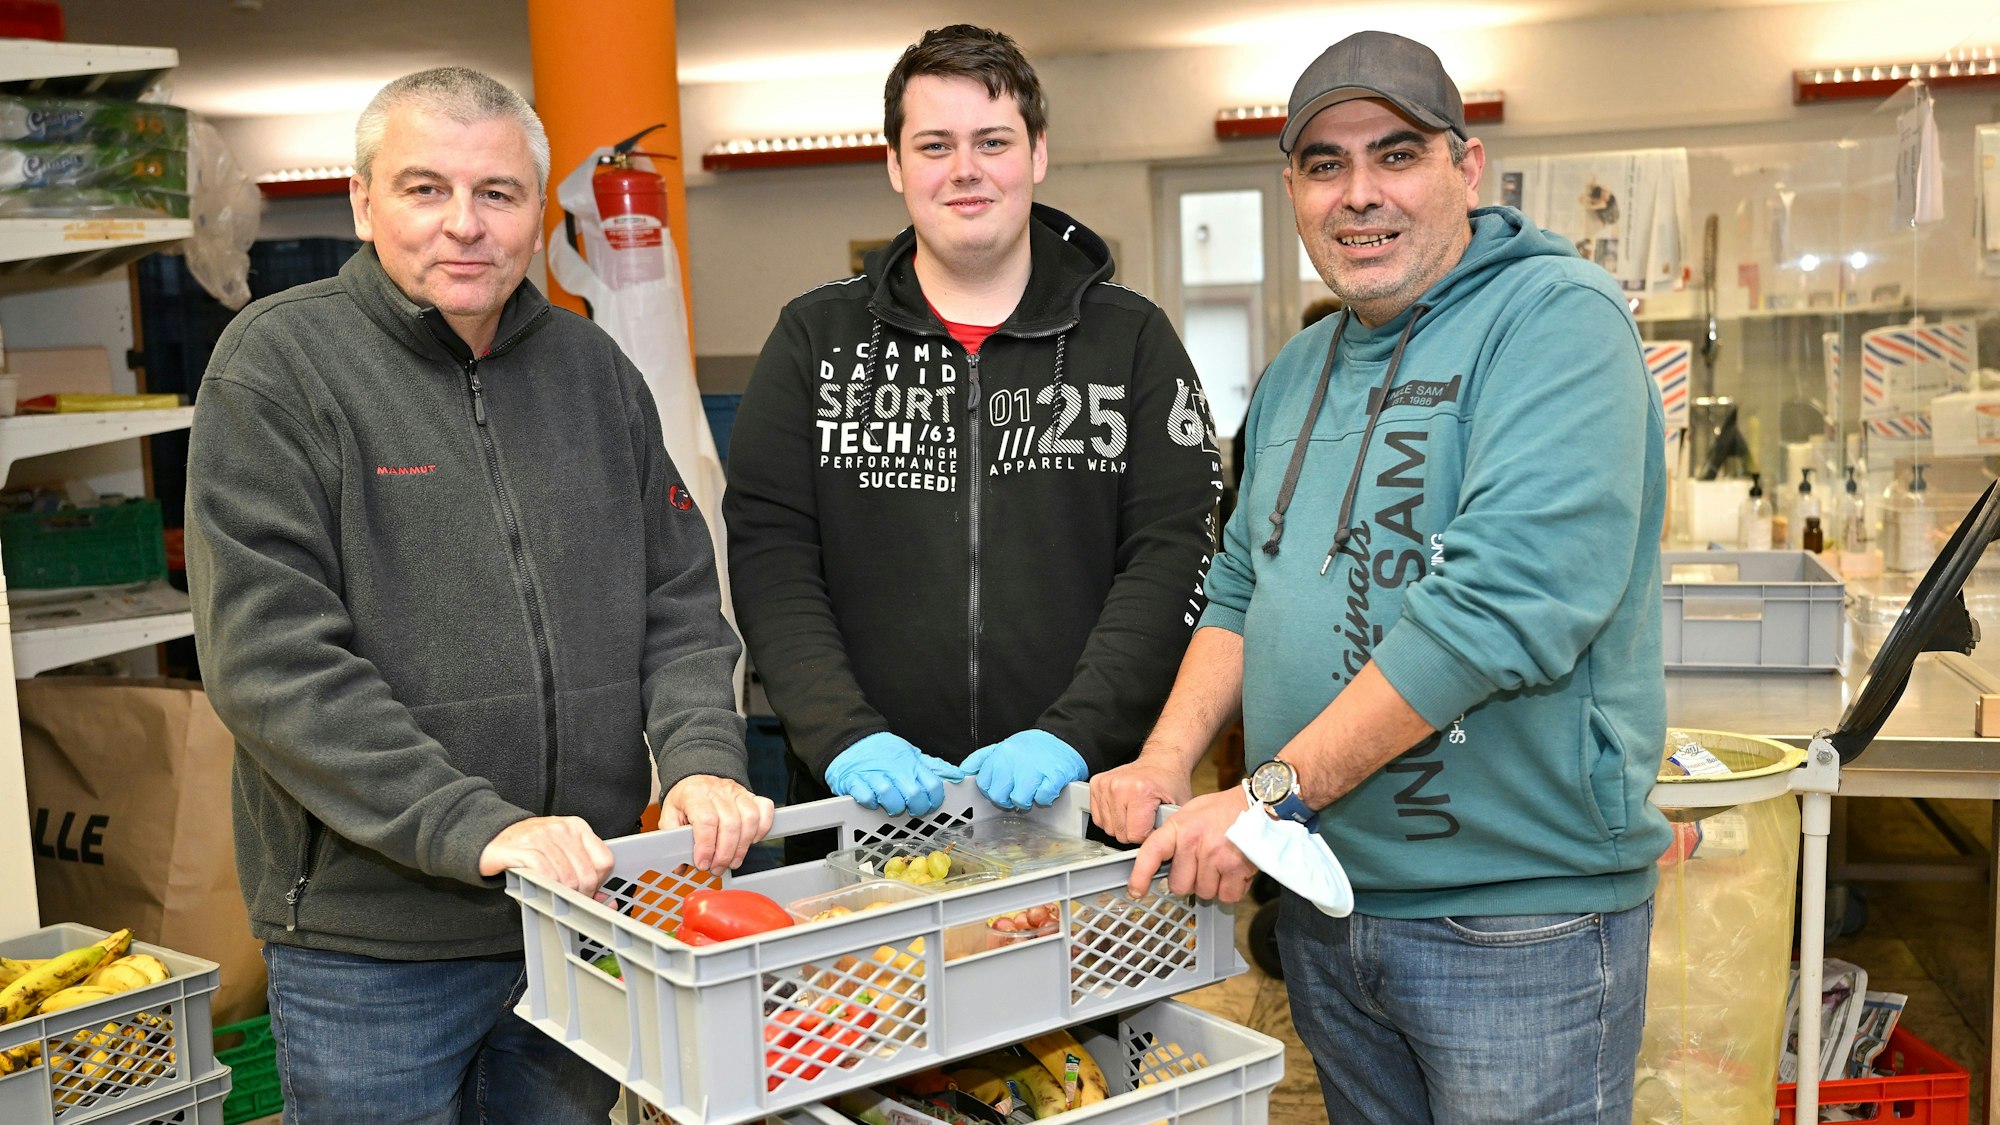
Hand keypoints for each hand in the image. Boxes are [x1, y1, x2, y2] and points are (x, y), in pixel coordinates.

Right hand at [479, 816, 614, 894]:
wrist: (495, 835)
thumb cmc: (531, 846)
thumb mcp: (561, 852)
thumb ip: (584, 872)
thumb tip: (607, 901)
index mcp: (577, 827)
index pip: (604, 861)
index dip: (598, 883)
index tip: (588, 891)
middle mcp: (562, 829)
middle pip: (586, 874)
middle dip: (580, 895)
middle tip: (569, 899)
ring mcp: (543, 837)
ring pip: (567, 878)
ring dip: (561, 895)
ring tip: (553, 894)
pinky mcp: (524, 848)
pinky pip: (545, 875)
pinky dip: (545, 887)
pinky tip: (540, 888)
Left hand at [660, 774, 776, 872]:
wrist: (698, 780)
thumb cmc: (685, 800)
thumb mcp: (670, 816)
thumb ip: (672, 839)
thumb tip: (680, 866)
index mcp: (694, 794)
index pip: (706, 820)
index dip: (706, 846)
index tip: (703, 863)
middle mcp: (718, 791)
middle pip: (730, 824)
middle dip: (724, 854)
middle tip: (717, 868)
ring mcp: (737, 792)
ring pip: (749, 819)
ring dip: (742, 847)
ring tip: (732, 861)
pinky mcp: (750, 795)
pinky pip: (764, 810)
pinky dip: (762, 828)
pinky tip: (750, 841)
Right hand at [824, 732, 965, 816]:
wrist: (853, 739)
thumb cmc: (884, 751)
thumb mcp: (912, 754)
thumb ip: (933, 767)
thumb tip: (957, 775)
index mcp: (911, 762)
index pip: (933, 784)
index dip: (934, 801)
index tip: (930, 806)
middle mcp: (894, 768)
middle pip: (913, 794)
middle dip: (916, 808)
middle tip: (911, 809)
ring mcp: (873, 774)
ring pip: (889, 795)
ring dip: (892, 806)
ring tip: (892, 807)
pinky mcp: (854, 780)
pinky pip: (864, 796)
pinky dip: (869, 802)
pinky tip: (872, 800)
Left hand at [960, 730, 1086, 809]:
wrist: (1062, 737)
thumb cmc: (1031, 747)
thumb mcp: (1002, 747)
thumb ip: (981, 759)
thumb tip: (962, 771)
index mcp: (1000, 754)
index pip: (984, 784)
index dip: (993, 790)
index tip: (1002, 787)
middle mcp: (1014, 761)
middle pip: (998, 796)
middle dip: (1008, 799)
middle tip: (1018, 790)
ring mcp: (1033, 769)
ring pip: (1019, 801)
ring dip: (1028, 800)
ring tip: (1033, 790)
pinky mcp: (1053, 776)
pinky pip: (1042, 798)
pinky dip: (1045, 798)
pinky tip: (1046, 788)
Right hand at [1089, 756, 1193, 843]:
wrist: (1162, 761)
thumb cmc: (1171, 782)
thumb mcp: (1179, 809)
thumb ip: (1168, 831)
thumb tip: (1160, 852)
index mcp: (1141, 791)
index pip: (1135, 836)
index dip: (1148, 835)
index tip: (1154, 825)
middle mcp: (1119, 786)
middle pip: (1120, 834)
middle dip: (1134, 832)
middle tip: (1145, 818)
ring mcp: (1105, 784)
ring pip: (1107, 828)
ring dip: (1122, 826)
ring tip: (1135, 812)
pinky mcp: (1096, 784)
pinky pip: (1098, 818)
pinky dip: (1110, 818)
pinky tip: (1123, 809)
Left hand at [1127, 787, 1258, 902]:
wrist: (1259, 804)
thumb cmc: (1225, 810)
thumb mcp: (1192, 813)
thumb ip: (1176, 837)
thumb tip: (1163, 863)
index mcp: (1180, 827)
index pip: (1152, 852)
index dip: (1140, 875)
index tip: (1136, 890)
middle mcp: (1194, 842)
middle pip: (1179, 885)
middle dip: (1191, 882)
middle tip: (1203, 867)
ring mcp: (1214, 856)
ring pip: (1204, 893)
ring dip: (1213, 885)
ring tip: (1223, 864)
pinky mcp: (1235, 868)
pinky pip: (1227, 895)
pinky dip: (1232, 889)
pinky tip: (1235, 872)